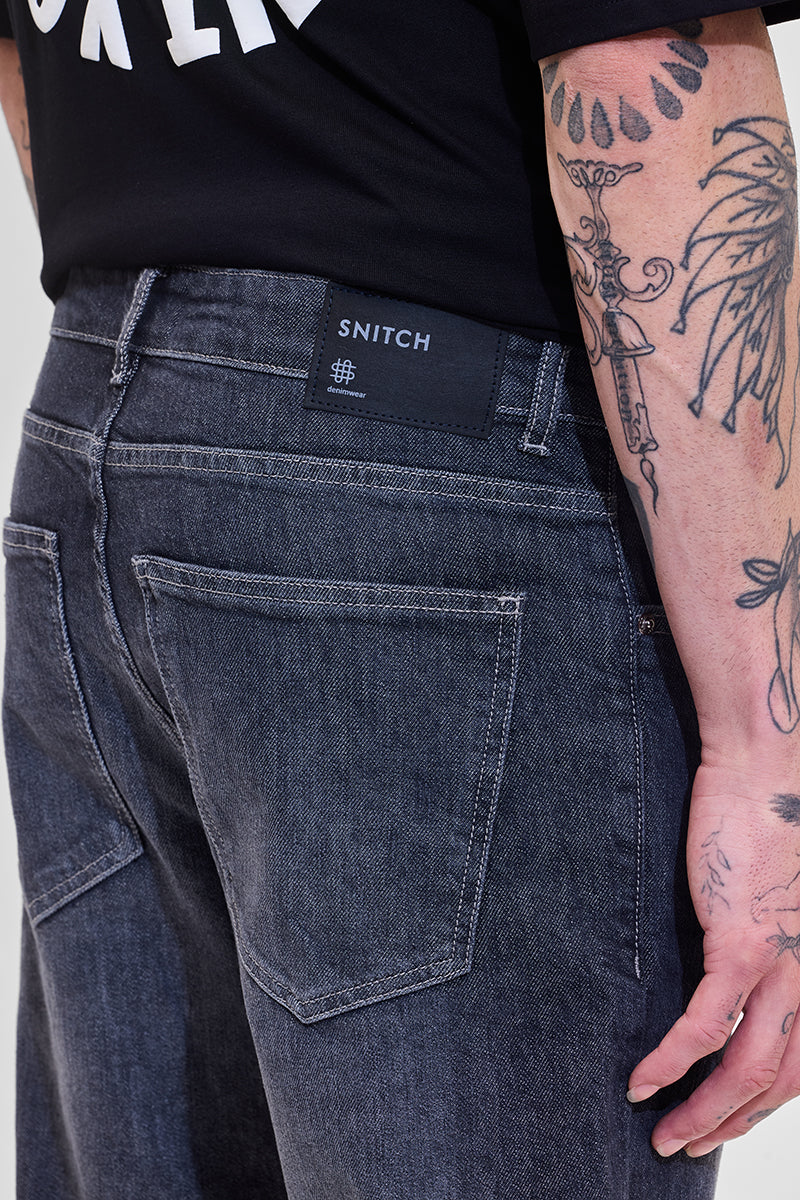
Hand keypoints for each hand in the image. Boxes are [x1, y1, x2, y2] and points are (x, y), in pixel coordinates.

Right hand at [627, 761, 799, 1156]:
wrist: (764, 773)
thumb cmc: (764, 824)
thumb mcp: (774, 897)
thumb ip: (759, 944)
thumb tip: (722, 975)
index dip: (761, 1105)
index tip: (722, 1120)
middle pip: (778, 1083)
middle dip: (730, 1124)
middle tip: (688, 1146)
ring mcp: (780, 965)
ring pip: (747, 1070)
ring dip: (703, 1113)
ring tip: (663, 1135)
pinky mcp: (740, 945)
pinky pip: (706, 1026)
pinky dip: (672, 1062)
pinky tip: (643, 1081)